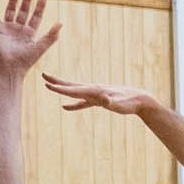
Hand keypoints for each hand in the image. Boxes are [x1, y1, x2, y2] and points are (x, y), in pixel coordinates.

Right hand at [0, 0, 61, 80]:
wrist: (9, 70)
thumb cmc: (25, 62)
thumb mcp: (40, 47)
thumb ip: (50, 36)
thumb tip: (61, 23)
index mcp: (30, 33)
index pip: (36, 16)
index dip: (40, 6)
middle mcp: (18, 29)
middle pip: (23, 10)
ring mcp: (7, 29)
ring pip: (11, 10)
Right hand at [44, 72, 160, 117]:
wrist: (140, 99)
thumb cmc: (130, 103)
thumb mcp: (121, 104)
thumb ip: (112, 102)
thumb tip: (104, 100)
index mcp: (94, 91)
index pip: (74, 90)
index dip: (60, 88)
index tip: (47, 85)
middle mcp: (93, 90)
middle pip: (71, 86)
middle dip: (57, 82)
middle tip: (44, 76)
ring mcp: (95, 94)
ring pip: (75, 91)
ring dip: (62, 88)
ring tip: (50, 85)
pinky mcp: (98, 100)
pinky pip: (82, 102)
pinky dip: (73, 104)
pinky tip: (65, 106)